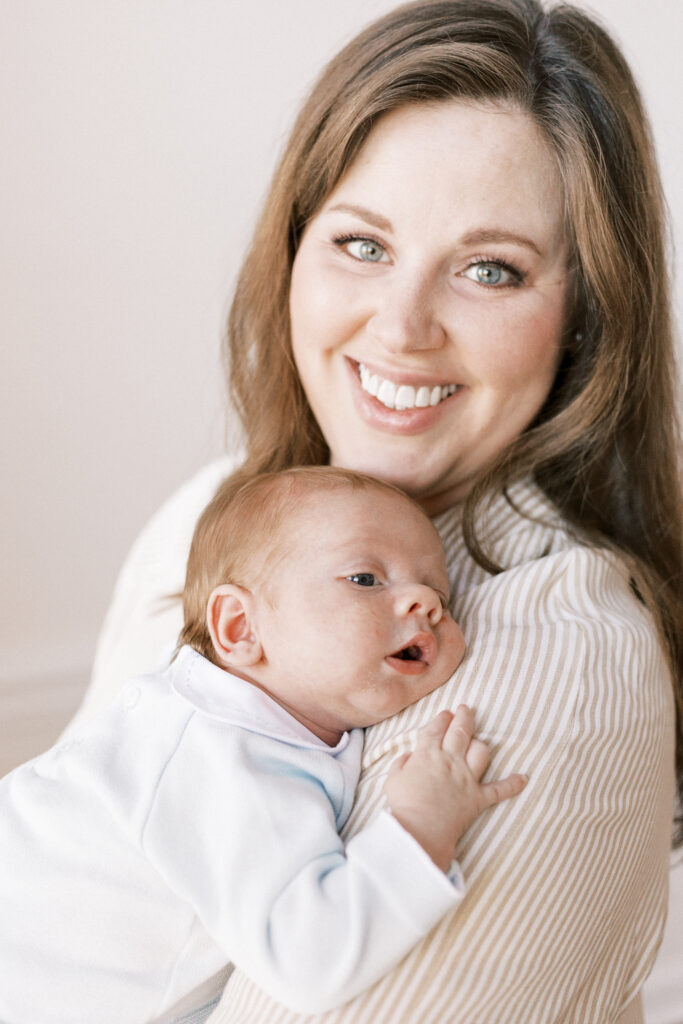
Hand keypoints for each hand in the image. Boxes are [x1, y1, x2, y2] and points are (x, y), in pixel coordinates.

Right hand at [383, 706, 526, 872]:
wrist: (421, 831)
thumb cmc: (404, 805)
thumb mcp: (393, 780)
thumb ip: (401, 763)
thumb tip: (409, 756)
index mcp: (427, 755)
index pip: (435, 728)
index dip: (441, 718)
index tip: (445, 714)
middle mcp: (450, 761)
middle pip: (460, 731)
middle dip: (463, 716)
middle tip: (465, 709)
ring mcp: (466, 778)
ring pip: (481, 752)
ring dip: (480, 744)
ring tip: (478, 741)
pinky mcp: (478, 798)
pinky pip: (500, 789)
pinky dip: (513, 784)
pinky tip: (524, 778)